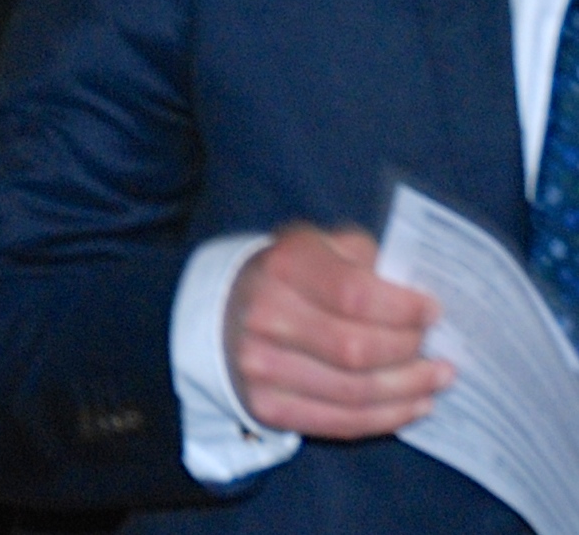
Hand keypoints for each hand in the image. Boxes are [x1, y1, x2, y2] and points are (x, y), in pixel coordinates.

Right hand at [226, 224, 450, 437]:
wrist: (230, 312)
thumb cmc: (297, 277)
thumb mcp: (326, 246)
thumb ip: (368, 259)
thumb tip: (416, 295)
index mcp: (284, 265)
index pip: (355, 294)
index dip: (404, 309)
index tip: (433, 312)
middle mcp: (264, 314)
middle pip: (357, 349)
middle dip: (410, 352)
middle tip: (437, 351)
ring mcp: (260, 365)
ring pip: (355, 392)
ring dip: (409, 390)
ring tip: (437, 379)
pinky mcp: (266, 406)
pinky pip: (341, 423)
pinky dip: (388, 418)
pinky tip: (414, 405)